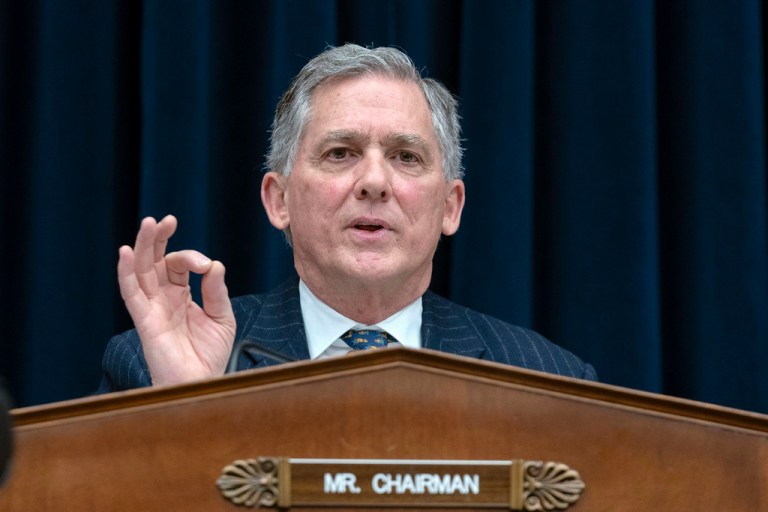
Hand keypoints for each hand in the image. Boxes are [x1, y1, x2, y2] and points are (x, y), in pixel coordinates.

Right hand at [117, 215, 235, 385]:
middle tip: (166, 220)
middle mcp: (163, 298)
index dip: (193, 257)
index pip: (180, 264)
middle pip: (155, 260)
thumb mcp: (222, 317)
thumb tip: (214, 264)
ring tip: (149, 224)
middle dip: (159, 238)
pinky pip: (131, 293)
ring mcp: (152, 307)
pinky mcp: (145, 321)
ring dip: (143, 246)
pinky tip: (126, 252)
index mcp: (180, 294)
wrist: (202, 384)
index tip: (207, 266)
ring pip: (141, 270)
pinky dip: (127, 272)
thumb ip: (216, 291)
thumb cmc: (209, 355)